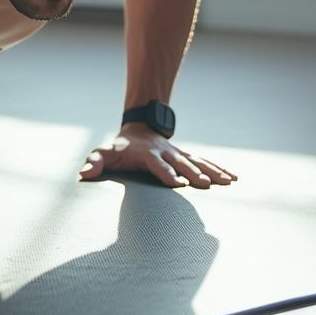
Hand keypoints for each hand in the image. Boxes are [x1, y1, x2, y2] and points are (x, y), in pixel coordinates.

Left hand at [77, 123, 237, 188]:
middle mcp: (165, 153)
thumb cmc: (118, 148)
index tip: (177, 184)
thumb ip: (94, 163)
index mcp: (146, 154)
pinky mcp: (185, 157)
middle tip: (206, 184)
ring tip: (228, 181)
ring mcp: (177, 154)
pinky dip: (218, 168)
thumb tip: (83, 174)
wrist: (137, 130)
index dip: (166, 173)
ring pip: (197, 162)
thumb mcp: (103, 153)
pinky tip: (232, 177)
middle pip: (181, 163)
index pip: (157, 164)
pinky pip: (204, 162)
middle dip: (194, 173)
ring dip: (212, 171)